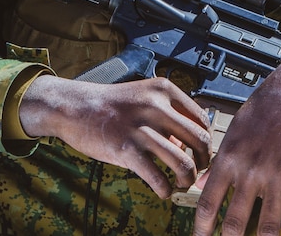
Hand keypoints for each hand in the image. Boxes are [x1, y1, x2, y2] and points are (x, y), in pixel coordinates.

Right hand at [18, 75, 211, 197]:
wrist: (74, 106)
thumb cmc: (110, 104)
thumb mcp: (143, 96)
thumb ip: (167, 114)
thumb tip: (187, 143)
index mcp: (164, 90)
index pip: (202, 119)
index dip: (206, 141)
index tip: (202, 153)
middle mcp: (156, 107)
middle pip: (199, 140)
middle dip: (203, 162)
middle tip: (197, 171)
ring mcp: (141, 129)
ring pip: (183, 163)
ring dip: (187, 179)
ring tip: (181, 184)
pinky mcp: (126, 150)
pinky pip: (158, 177)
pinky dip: (165, 190)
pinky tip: (163, 190)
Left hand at [192, 48, 280, 235]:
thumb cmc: (263, 109)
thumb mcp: (233, 130)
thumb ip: (218, 160)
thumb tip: (200, 183)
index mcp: (229, 158)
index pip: (209, 202)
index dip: (202, 228)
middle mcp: (251, 170)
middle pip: (235, 221)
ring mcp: (277, 176)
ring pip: (267, 225)